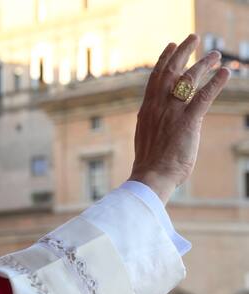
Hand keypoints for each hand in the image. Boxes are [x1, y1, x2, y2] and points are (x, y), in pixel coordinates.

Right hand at [129, 34, 230, 203]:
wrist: (151, 176)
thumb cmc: (150, 163)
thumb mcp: (146, 136)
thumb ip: (153, 121)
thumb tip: (156, 117)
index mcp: (147, 109)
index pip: (155, 77)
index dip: (164, 59)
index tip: (171, 46)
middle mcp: (158, 106)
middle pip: (171, 71)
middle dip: (183, 52)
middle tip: (193, 39)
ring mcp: (172, 113)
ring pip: (189, 80)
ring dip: (204, 64)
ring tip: (216, 55)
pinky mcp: (188, 122)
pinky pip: (204, 97)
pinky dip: (216, 83)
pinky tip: (226, 73)